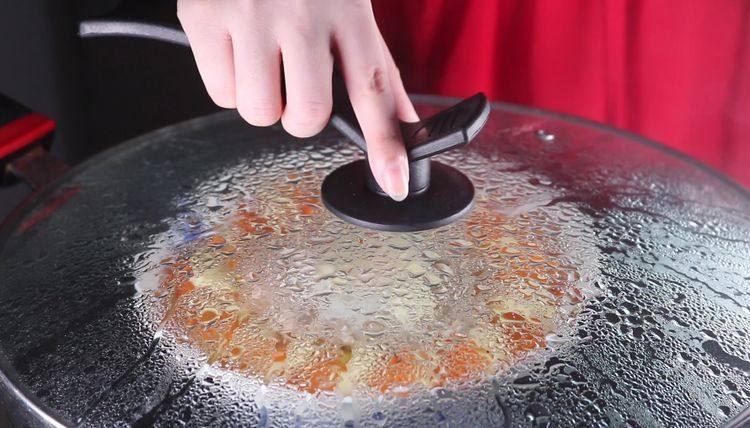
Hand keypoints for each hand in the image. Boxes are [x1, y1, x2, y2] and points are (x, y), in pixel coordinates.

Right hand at [177, 0, 416, 200]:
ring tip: (263, 59)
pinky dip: (228, 82)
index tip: (394, 182)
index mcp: (348, 11)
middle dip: (300, 114)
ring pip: (257, 113)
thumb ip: (374, 69)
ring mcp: (250, 16)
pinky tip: (237, 48)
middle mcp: (301, 14)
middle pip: (305, 117)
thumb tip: (403, 125)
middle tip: (295, 80)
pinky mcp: (205, 17)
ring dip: (263, 100)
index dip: (385, 144)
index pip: (373, 90)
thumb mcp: (350, 9)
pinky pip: (219, 93)